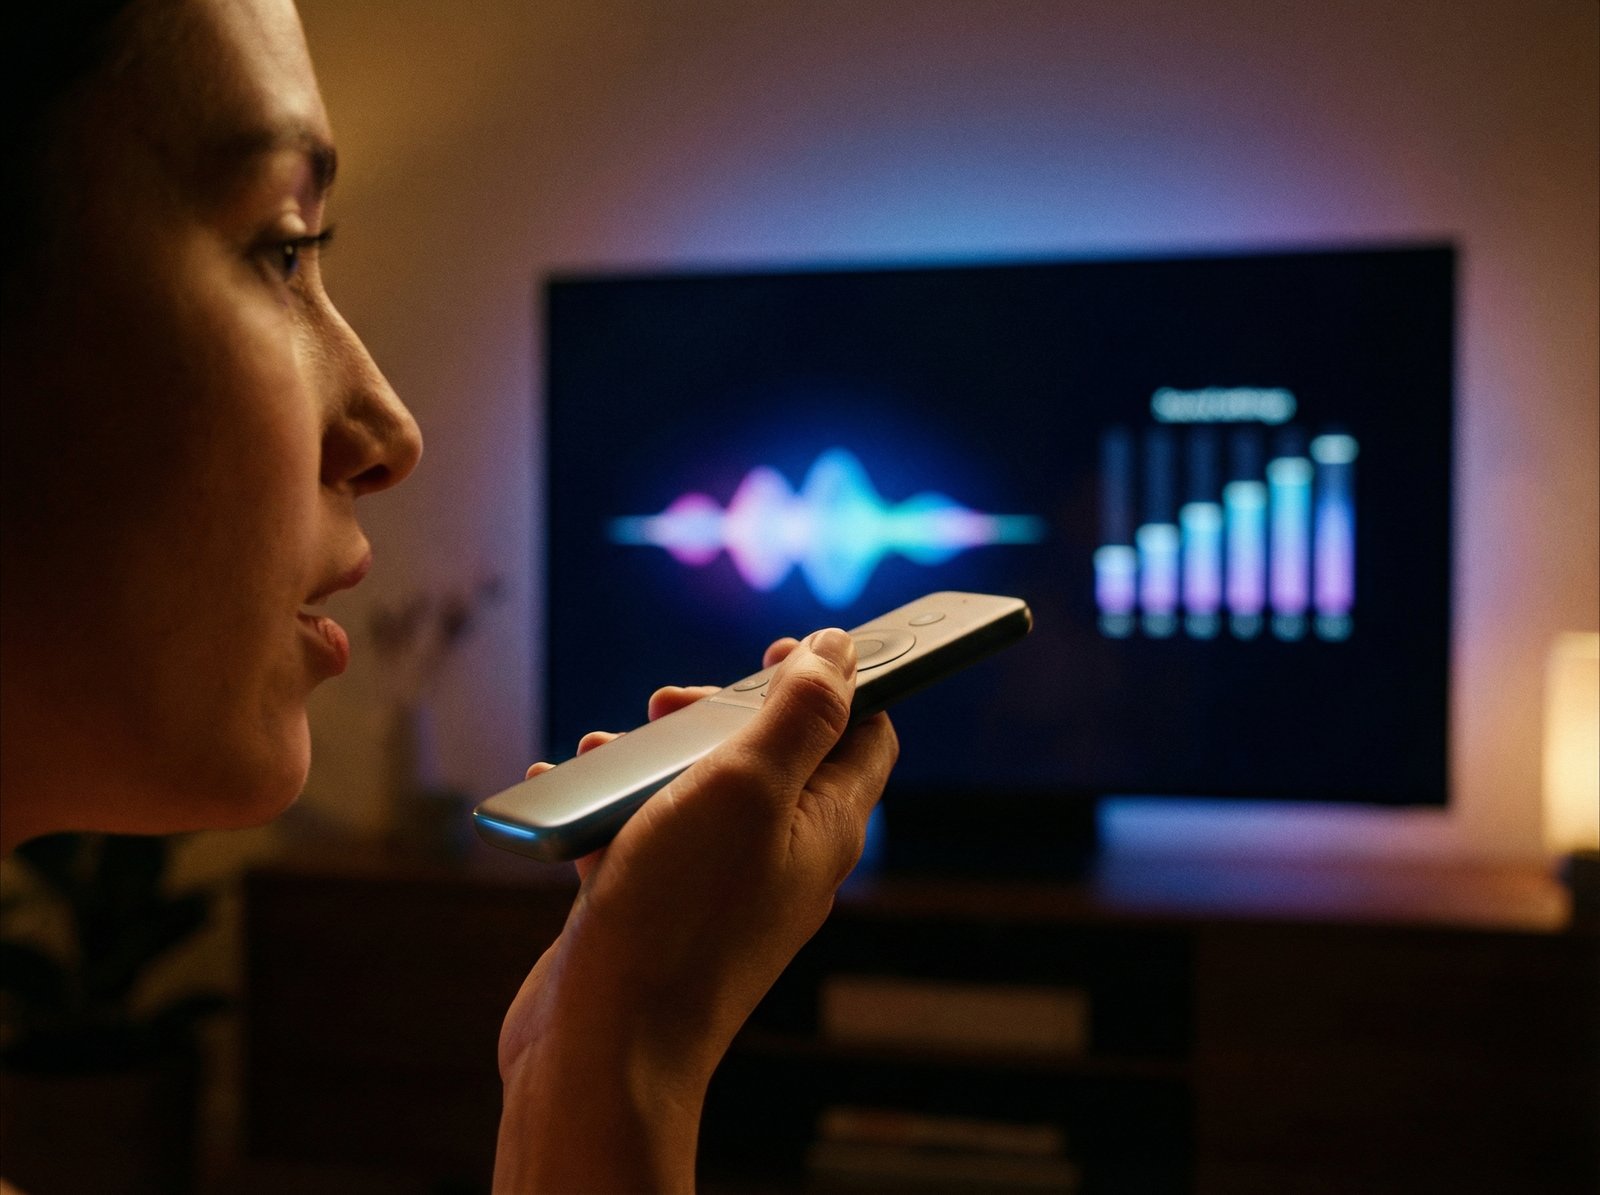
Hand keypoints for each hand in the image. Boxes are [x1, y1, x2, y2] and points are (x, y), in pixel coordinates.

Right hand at [493, 628, 896, 1192]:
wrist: (602, 1047)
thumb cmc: (678, 913)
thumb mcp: (745, 786)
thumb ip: (799, 713)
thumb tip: (840, 649)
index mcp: (826, 825)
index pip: (868, 732)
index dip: (841, 679)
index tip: (782, 646)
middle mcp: (783, 856)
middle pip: (775, 751)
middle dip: (722, 709)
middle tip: (671, 702)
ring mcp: (719, 887)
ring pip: (697, 790)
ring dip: (651, 754)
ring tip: (605, 748)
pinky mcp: (660, 909)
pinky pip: (642, 836)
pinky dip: (607, 806)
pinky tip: (563, 792)